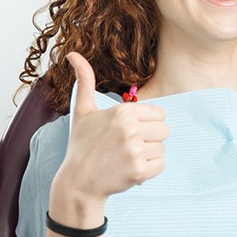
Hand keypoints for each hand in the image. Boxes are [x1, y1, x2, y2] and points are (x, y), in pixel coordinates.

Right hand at [54, 52, 167, 202]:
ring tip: (127, 157)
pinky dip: (149, 170)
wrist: (77, 182)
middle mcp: (130, 129)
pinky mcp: (139, 171)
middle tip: (128, 145)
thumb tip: (73, 53)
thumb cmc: (81, 144)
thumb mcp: (82, 110)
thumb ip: (84, 80)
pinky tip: (130, 169)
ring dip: (148, 155)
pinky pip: (161, 165)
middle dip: (150, 138)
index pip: (158, 113)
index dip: (146, 122)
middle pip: (164, 130)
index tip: (129, 130)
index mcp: (122, 111)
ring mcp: (135, 151)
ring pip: (162, 148)